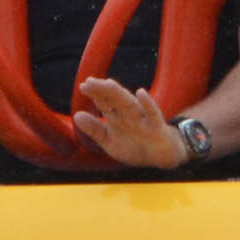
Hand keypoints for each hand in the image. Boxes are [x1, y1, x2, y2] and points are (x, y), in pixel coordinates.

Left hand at [72, 78, 188, 170]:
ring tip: (108, 84)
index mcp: (117, 118)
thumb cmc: (136, 146)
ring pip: (130, 104)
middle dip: (103, 90)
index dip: (94, 94)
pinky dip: (147, 104)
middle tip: (90, 81)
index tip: (84, 86)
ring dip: (120, 94)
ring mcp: (143, 119)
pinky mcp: (157, 127)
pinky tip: (141, 93)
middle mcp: (129, 115)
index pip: (104, 102)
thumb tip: (76, 116)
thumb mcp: (110, 142)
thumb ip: (94, 130)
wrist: (162, 157)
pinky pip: (152, 114)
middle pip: (114, 99)